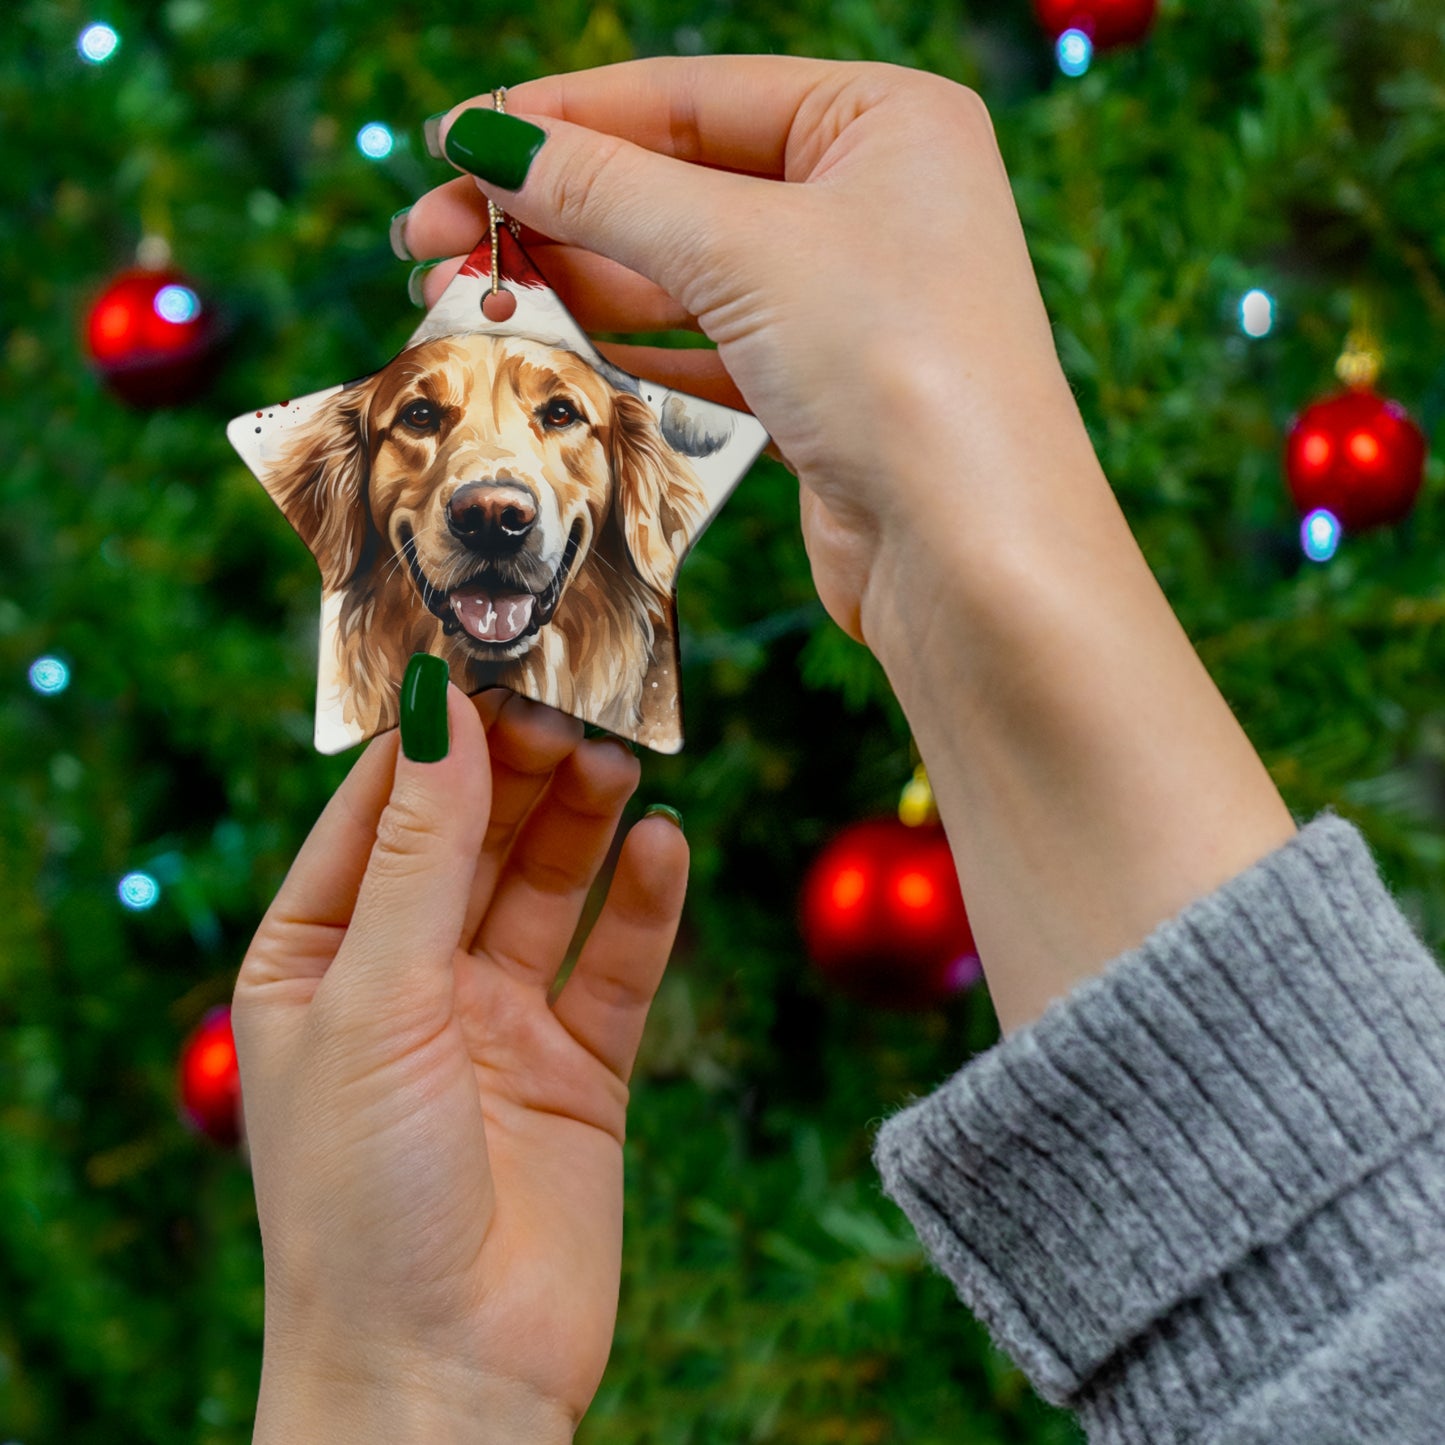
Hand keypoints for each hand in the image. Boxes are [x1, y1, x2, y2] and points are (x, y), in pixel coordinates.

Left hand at [233, 689, 686, 1441]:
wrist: (445, 1378)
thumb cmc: (361, 1199)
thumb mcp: (373, 1000)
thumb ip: (418, 853)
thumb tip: (440, 710)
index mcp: (318, 959)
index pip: (378, 813)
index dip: (433, 738)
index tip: (489, 661)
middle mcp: (407, 980)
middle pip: (473, 839)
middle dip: (519, 771)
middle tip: (572, 707)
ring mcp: (497, 1023)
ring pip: (549, 887)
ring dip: (583, 821)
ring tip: (619, 759)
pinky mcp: (579, 1068)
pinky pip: (616, 964)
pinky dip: (644, 904)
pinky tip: (666, 847)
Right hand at [403, 58, 1294, 1033]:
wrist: (973, 554)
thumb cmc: (899, 367)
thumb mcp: (742, 248)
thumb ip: (607, 190)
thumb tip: (489, 140)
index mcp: (881, 121)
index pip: (688, 96)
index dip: (562, 119)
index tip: (455, 144)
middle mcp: (869, 201)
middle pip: (676, 185)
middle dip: (551, 212)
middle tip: (430, 241)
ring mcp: (846, 301)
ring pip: (680, 274)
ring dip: (574, 283)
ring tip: (465, 298)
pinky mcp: (821, 389)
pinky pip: (703, 346)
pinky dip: (625, 344)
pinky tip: (547, 344)